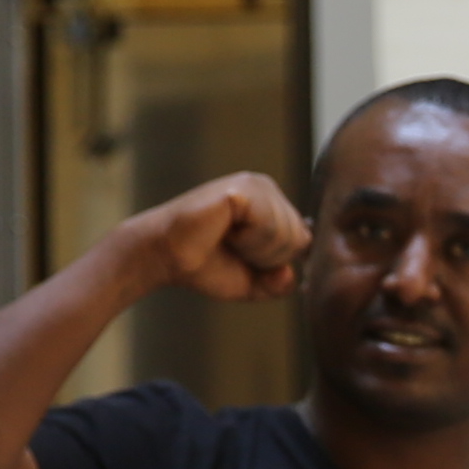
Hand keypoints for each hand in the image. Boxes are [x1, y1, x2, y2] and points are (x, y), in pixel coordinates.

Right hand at [125, 172, 308, 302]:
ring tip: (225, 238)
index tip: (241, 255)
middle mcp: (267, 187)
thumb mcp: (252, 283)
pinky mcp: (243, 188)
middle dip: (267, 258)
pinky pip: (269, 227)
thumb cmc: (204, 266)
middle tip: (231, 247)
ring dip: (255, 251)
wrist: (165, 257)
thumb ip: (280, 283)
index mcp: (273, 203)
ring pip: (287, 235)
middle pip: (299, 239)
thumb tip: (292, 273)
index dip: (275, 262)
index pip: (303, 241)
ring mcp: (255, 184)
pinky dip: (248, 242)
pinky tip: (224, 231)